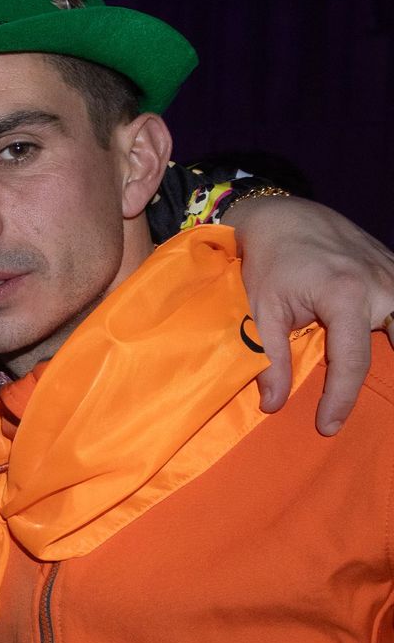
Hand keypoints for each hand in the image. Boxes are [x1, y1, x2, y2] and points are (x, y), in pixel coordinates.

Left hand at [227, 196, 393, 433]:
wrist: (282, 216)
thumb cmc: (267, 262)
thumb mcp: (260, 310)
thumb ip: (270, 358)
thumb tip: (274, 404)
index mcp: (346, 295)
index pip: (352, 362)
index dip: (340, 399)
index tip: (328, 426)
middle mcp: (380, 284)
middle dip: (387, 376)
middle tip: (367, 411)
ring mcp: (392, 274)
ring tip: (381, 384)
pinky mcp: (393, 269)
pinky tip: (388, 344)